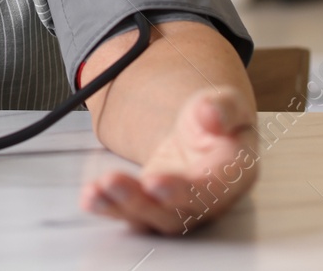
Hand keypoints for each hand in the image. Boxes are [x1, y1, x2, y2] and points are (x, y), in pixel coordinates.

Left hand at [81, 86, 257, 233]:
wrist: (202, 134)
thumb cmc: (217, 123)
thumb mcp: (227, 104)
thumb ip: (224, 108)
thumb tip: (212, 115)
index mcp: (232, 176)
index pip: (211, 190)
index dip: (184, 191)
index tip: (155, 182)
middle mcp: (205, 202)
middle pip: (176, 213)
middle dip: (141, 202)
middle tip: (114, 184)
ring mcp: (177, 208)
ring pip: (150, 218)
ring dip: (120, 207)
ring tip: (95, 192)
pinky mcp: (152, 206)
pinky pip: (131, 213)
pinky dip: (109, 207)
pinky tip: (90, 197)